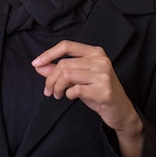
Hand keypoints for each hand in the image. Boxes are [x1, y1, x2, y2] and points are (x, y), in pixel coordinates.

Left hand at [31, 40, 143, 156]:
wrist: (120, 110)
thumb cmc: (97, 91)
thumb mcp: (78, 78)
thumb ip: (59, 70)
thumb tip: (38, 66)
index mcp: (95, 52)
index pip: (67, 46)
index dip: (48, 54)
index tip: (35, 63)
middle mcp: (101, 60)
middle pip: (64, 64)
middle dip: (51, 79)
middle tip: (49, 91)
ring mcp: (104, 74)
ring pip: (67, 75)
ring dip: (57, 87)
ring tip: (58, 95)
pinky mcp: (104, 90)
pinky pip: (75, 89)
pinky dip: (67, 94)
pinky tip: (70, 97)